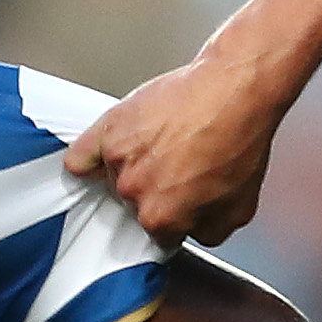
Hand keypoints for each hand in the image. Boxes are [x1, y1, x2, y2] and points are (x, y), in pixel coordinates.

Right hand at [63, 57, 284, 247]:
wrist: (234, 88)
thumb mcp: (240, 207)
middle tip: (178, 168)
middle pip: (134, 205)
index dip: (174, 216)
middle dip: (155, 192)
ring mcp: (117, 159)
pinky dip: (87, 158)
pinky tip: (99, 157)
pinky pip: (81, 155)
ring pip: (114, 178)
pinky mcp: (109, 128)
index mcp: (162, 217)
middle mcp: (134, 191)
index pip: (158, 233)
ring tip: (164, 146)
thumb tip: (193, 232)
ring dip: (132, 168)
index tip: (180, 203)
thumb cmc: (239, 138)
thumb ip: (208, 232)